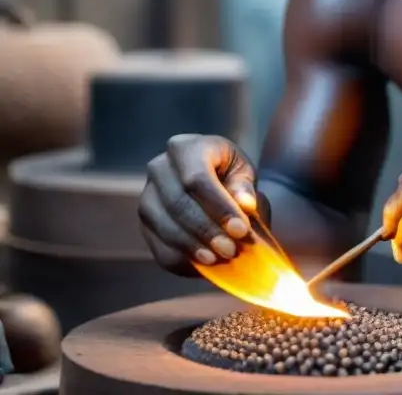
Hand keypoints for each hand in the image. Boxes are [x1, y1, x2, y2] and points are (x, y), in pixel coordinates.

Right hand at [138, 134, 261, 275]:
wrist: (210, 180)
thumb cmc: (228, 173)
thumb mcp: (243, 172)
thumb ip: (244, 187)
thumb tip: (244, 204)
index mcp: (186, 148)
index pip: (197, 178)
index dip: (218, 207)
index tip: (240, 229)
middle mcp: (159, 169)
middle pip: (178, 204)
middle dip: (206, 231)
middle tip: (231, 250)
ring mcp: (147, 196)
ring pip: (164, 227)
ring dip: (194, 248)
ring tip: (220, 259)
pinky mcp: (144, 224)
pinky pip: (158, 247)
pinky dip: (182, 260)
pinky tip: (204, 266)